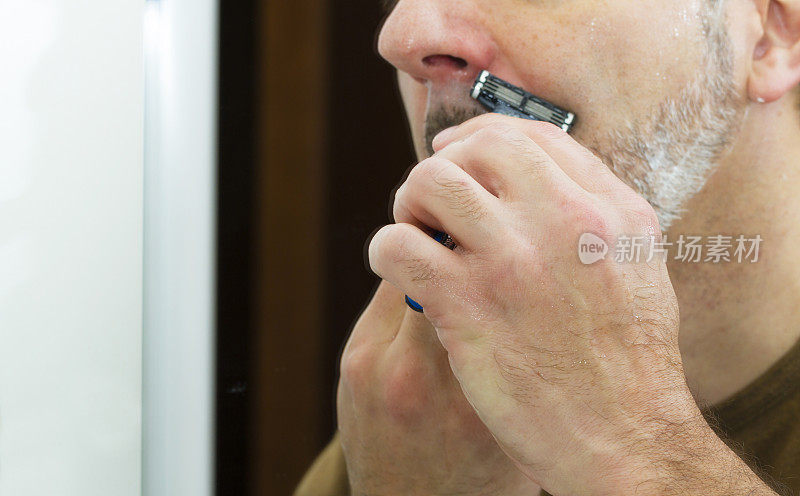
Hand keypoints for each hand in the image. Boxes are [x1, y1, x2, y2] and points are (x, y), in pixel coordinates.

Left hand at [367, 114, 714, 494]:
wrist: (625, 440)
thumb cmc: (628, 363)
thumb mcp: (638, 270)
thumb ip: (595, 219)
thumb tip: (542, 181)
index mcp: (613, 210)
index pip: (532, 136)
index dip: (481, 135)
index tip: (456, 152)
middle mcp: (566, 222)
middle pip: (480, 147)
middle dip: (444, 164)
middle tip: (431, 202)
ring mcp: (513, 261)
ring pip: (431, 183)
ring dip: (410, 202)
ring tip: (414, 233)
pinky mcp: (466, 305)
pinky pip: (398, 244)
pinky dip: (386, 249)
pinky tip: (397, 270)